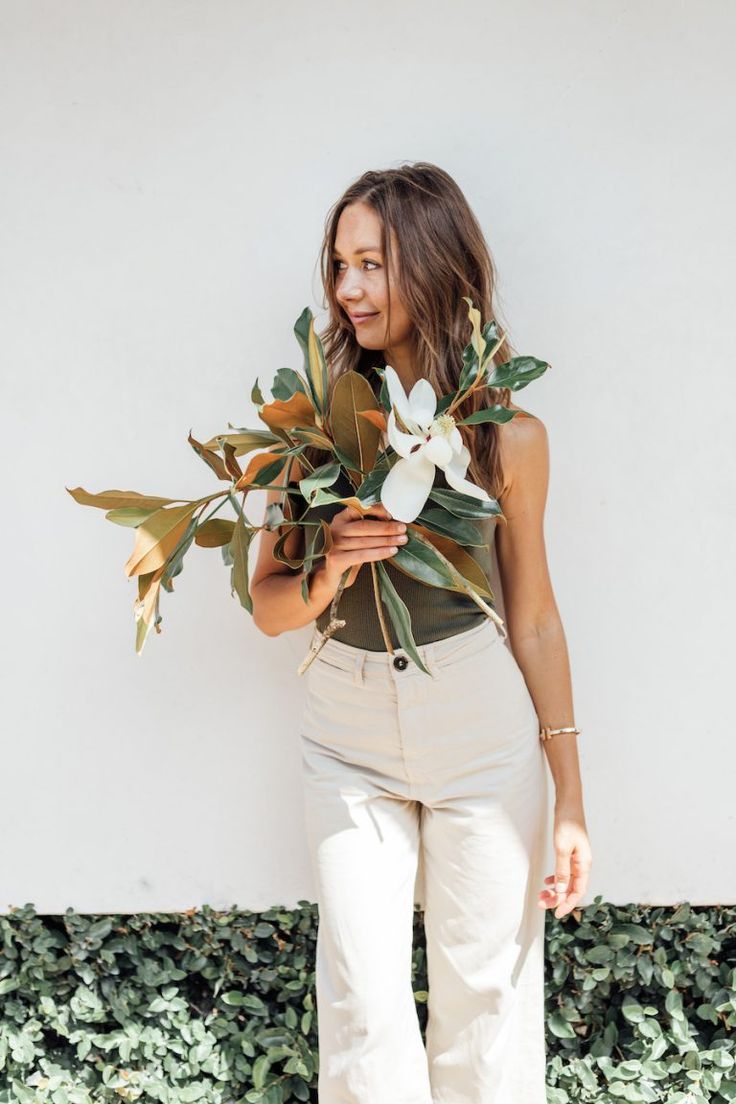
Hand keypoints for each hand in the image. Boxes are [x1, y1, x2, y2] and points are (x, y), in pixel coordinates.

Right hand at [323, 502, 407, 587]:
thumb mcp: (356, 536)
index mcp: (340, 519)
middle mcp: (335, 529)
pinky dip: (379, 553)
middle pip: (364, 526)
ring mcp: (334, 545)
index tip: (391, 514)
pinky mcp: (337, 559)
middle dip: (386, 527)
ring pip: (365, 541)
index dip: (375, 509)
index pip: (357, 508)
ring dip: (386, 540)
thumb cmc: (348, 554)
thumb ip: (368, 526)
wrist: (333, 575)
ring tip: (401, 540)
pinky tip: (392, 551)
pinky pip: (363, 555)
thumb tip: (393, 520)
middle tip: (402, 529)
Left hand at [538, 803, 591, 918]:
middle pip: (571, 888)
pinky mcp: (571, 853)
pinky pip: (565, 872)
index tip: (556, 915)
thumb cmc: (567, 822)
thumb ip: (562, 870)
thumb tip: (560, 890)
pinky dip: (556, 879)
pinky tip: (547, 881)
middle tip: (541, 903)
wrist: (569, 803)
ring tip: (541, 894)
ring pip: (567, 881)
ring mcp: (577, 858)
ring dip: (556, 889)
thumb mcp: (562, 847)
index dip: (567, 904)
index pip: (578, 891)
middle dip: (557, 898)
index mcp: (584, 864)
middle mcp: (583, 864)